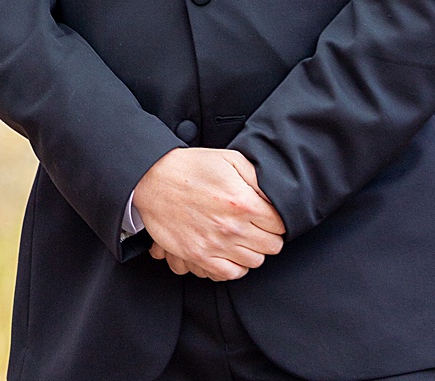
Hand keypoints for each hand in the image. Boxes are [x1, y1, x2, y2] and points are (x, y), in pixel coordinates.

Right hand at [133, 148, 284, 280]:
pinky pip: (228, 274)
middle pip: (271, 246)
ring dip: (255, 252)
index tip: (272, 217)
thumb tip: (275, 195)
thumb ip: (258, 178)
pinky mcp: (197, 256)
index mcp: (243, 203)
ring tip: (248, 241)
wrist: (155, 180)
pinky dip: (236, 268)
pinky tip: (233, 255)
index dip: (279, 221)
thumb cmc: (193, 167)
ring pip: (253, 262)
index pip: (280, 224)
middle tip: (262, 229)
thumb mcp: (232, 160)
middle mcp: (231, 227)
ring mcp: (214, 245)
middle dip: (271, 237)